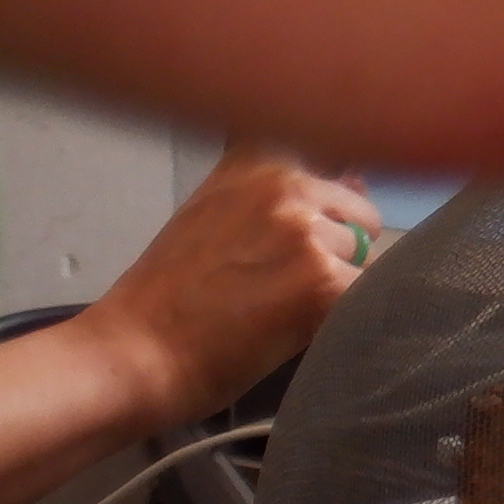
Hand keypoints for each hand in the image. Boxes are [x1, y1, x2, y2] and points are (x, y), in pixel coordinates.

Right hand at [77, 149, 376, 436]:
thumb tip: (361, 177)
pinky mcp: (323, 280)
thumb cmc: (169, 294)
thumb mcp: (216, 217)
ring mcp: (306, 231)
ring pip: (367, 260)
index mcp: (256, 162)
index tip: (315, 229)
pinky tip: (300, 331)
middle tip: (280, 286)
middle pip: (360, 216)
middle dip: (339, 251)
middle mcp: (285, 184)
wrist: (135, 352)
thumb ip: (285, 195)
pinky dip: (346, 318)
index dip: (336, 196)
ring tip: (280, 311)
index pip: (335, 150)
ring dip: (340, 288)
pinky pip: (368, 296)